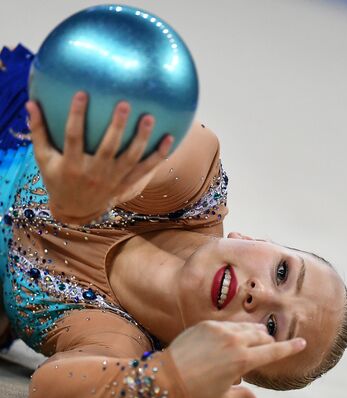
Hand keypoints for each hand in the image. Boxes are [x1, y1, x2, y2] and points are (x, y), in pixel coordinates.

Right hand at [25, 91, 173, 224]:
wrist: (75, 211)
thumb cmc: (58, 179)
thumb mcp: (44, 159)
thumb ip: (39, 132)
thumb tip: (31, 102)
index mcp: (71, 165)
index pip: (73, 137)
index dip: (76, 116)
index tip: (82, 94)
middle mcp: (94, 173)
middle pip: (107, 149)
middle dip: (117, 127)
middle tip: (125, 104)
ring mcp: (112, 180)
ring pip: (130, 159)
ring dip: (141, 139)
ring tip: (150, 118)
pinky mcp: (125, 184)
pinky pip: (145, 170)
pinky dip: (158, 156)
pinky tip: (170, 139)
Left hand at [169, 320, 305, 397]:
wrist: (168, 375)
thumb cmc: (197, 390)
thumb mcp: (222, 397)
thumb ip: (243, 395)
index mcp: (243, 361)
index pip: (274, 352)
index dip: (290, 347)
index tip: (302, 342)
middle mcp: (234, 342)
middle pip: (262, 336)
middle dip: (267, 343)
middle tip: (264, 350)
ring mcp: (220, 330)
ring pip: (246, 327)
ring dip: (252, 335)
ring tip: (247, 344)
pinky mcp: (207, 324)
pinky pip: (228, 325)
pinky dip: (233, 332)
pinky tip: (227, 341)